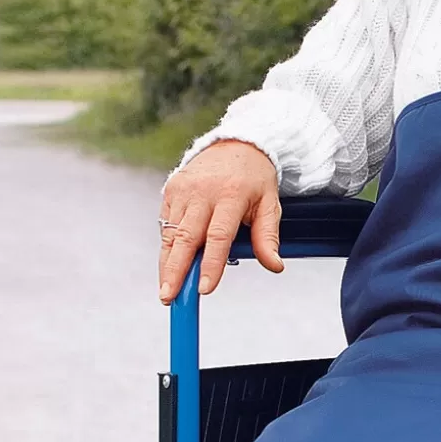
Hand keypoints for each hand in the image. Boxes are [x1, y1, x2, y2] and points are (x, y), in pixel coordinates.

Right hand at [158, 140, 281, 303]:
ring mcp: (184, 190)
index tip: (204, 289)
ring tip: (165, 290)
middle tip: (168, 297)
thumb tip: (275, 266)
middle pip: (186, 238)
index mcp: (231, 195)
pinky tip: (168, 265)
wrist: (237, 144)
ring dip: (167, 264)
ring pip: (171, 234)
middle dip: (175, 271)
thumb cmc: (255, 179)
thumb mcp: (270, 204)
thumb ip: (268, 237)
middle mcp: (203, 192)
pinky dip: (167, 246)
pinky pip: (166, 224)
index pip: (218, 236)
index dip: (210, 264)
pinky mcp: (171, 189)